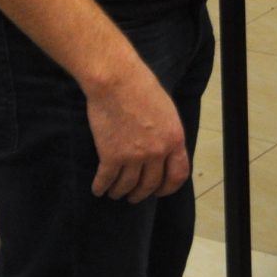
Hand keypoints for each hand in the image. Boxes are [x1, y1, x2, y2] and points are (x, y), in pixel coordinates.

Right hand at [86, 63, 188, 201]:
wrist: (116, 80)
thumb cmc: (141, 86)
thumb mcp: (167, 111)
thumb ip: (167, 134)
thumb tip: (164, 151)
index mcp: (174, 139)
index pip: (178, 175)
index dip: (168, 188)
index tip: (160, 192)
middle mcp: (156, 152)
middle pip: (150, 184)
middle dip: (141, 194)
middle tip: (134, 196)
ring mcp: (133, 156)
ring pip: (127, 186)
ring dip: (120, 192)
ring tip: (115, 193)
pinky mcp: (110, 156)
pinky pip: (106, 180)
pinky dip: (101, 187)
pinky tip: (98, 189)